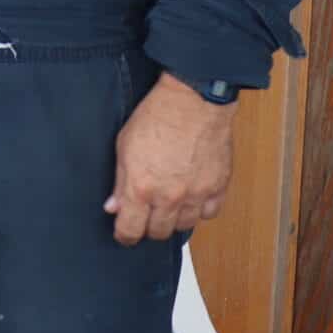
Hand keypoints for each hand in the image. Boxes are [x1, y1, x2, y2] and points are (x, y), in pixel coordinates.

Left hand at [104, 72, 235, 244]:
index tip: (125, 232)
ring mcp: (196, 193)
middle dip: (150, 226)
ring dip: (175, 218)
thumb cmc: (159, 114)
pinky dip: (201, 208)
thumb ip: (119, 181)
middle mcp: (169, 196)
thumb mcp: (125, 145)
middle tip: (148, 213)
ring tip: (171, 202)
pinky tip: (193, 195)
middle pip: (158, 233)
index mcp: (141, 187)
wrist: (194, 97)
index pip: (130, 230)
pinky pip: (209, 213)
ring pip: (184, 226)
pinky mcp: (218, 186)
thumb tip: (114, 206)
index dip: (125, 235)